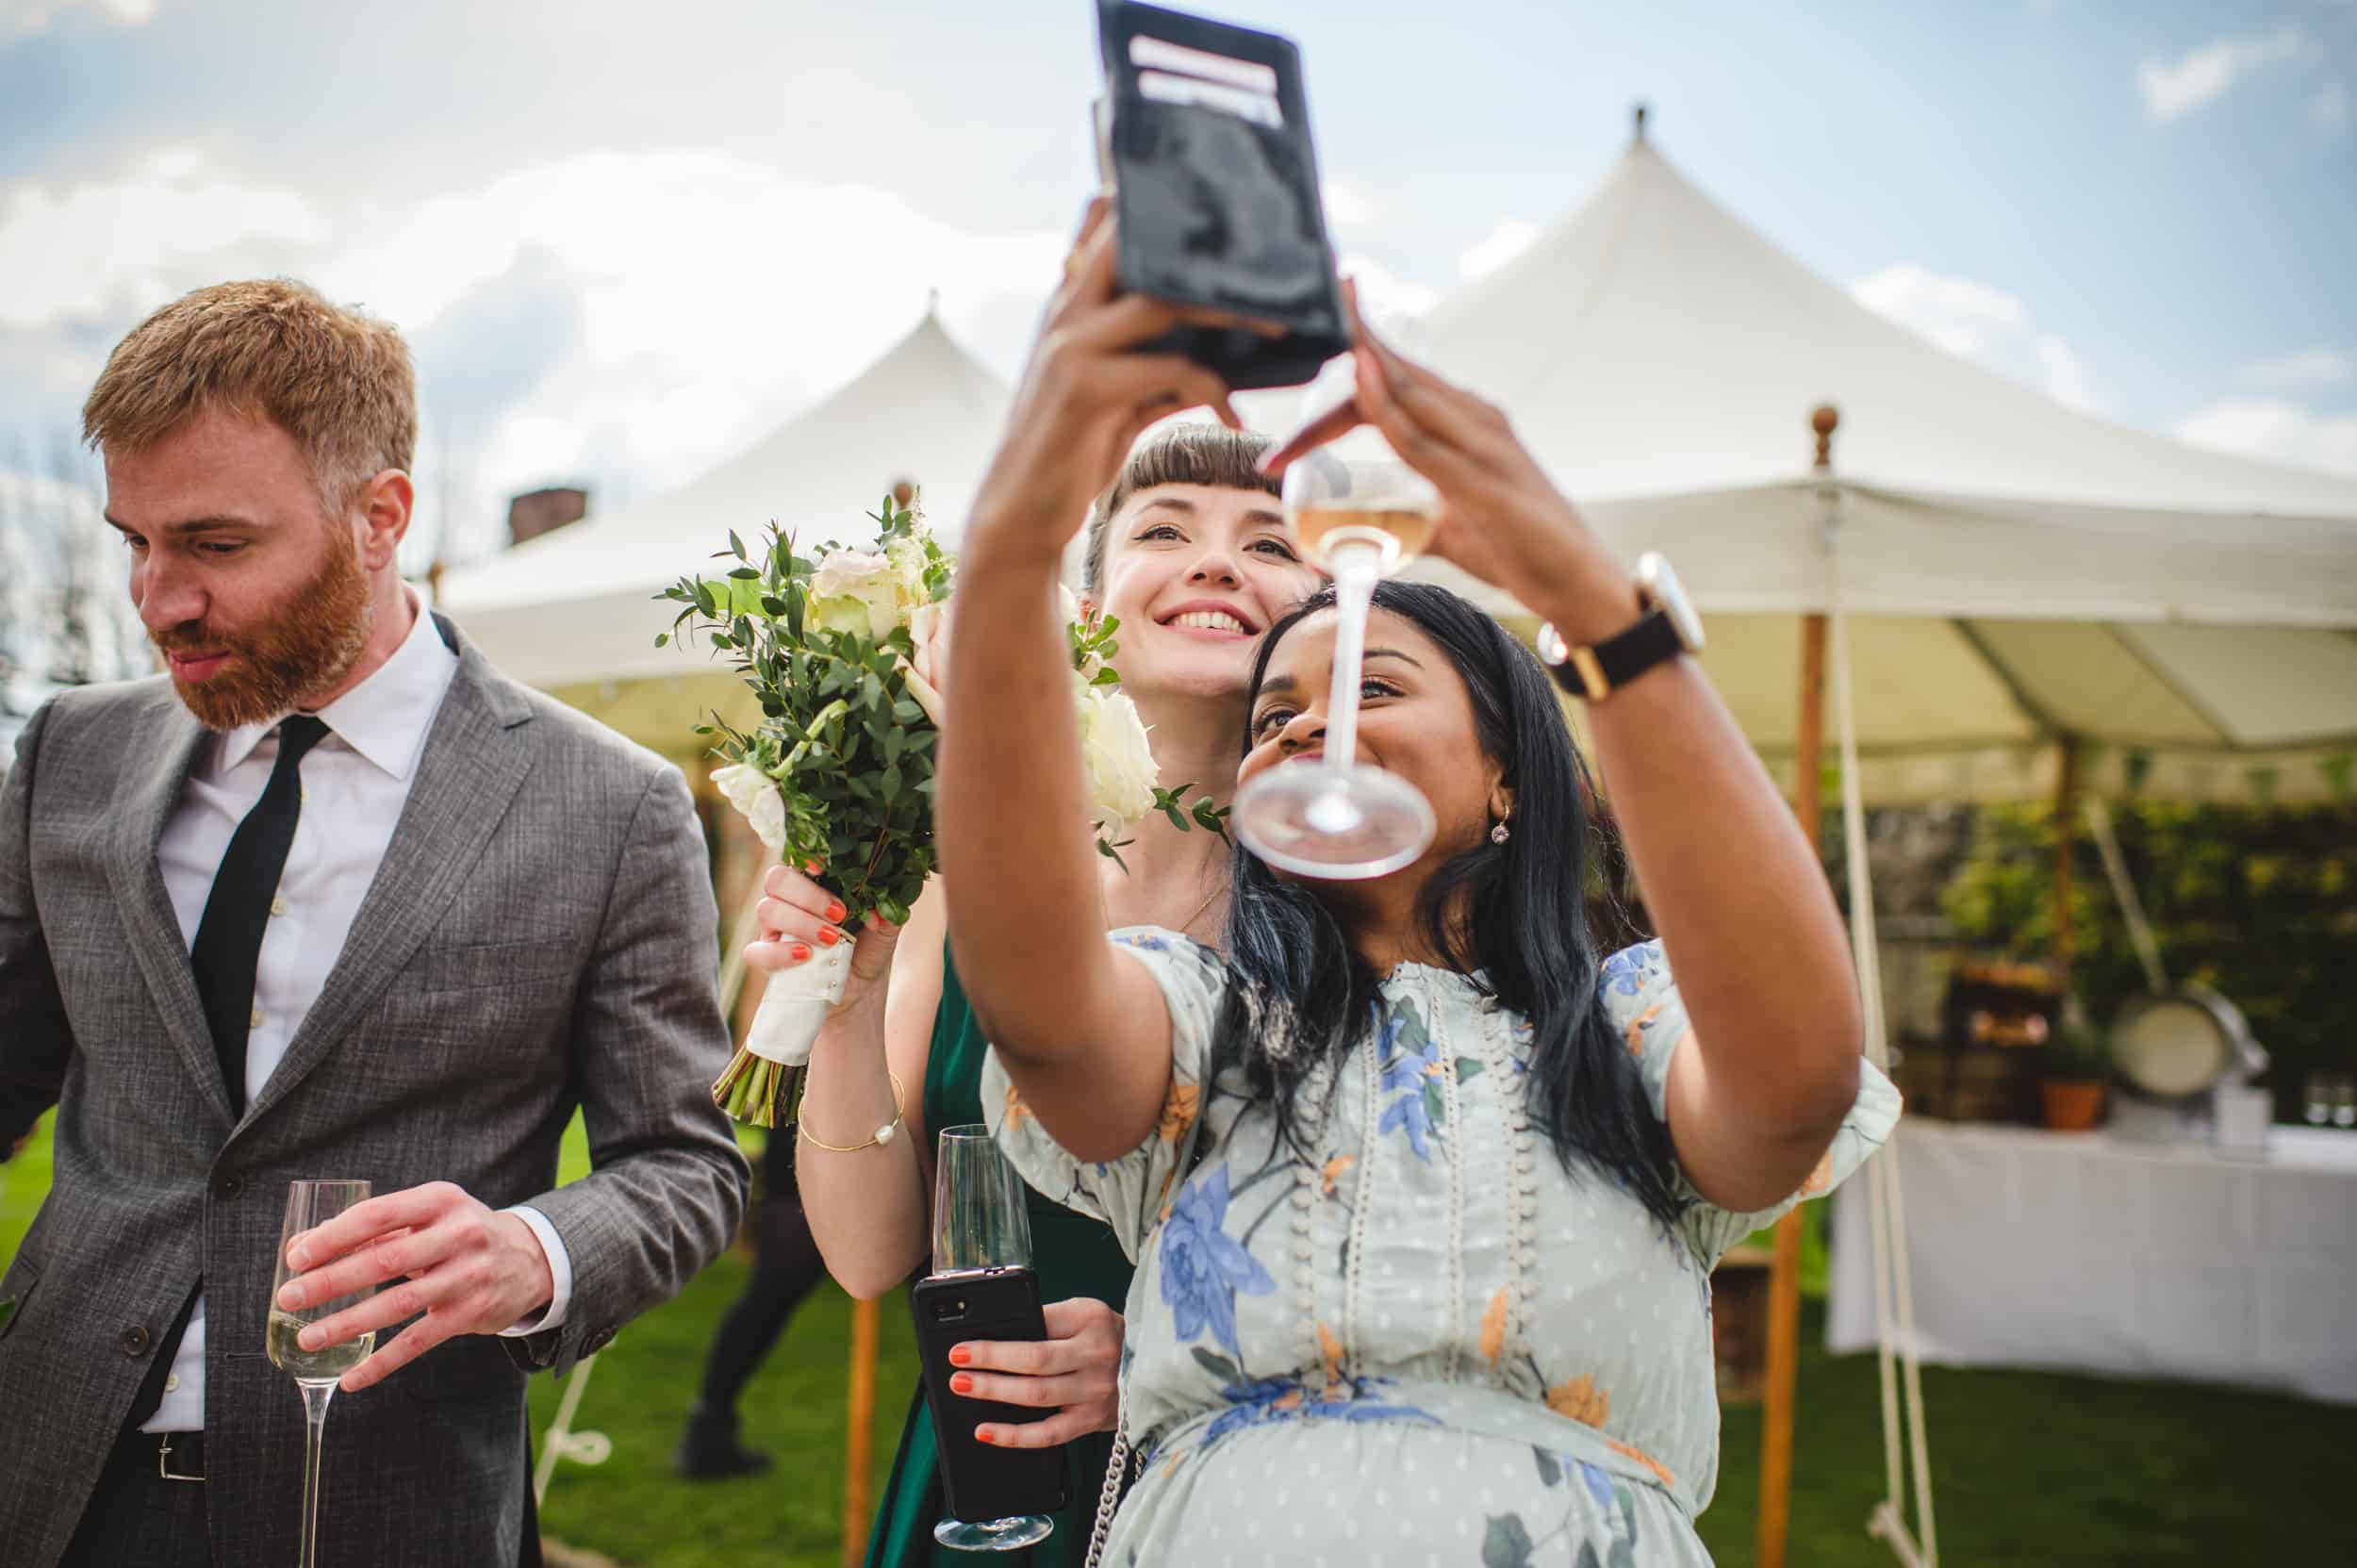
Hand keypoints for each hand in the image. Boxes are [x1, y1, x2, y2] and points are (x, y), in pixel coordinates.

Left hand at [274, 1181, 557, 1392]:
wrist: (531, 1259)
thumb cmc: (462, 1233)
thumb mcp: (430, 1215)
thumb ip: (374, 1229)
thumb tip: (303, 1246)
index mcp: (440, 1201)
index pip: (379, 1215)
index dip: (334, 1236)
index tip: (297, 1257)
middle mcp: (458, 1235)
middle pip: (385, 1260)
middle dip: (331, 1281)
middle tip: (290, 1297)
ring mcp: (467, 1276)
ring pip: (398, 1303)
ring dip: (348, 1324)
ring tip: (308, 1338)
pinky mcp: (472, 1314)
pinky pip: (419, 1342)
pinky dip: (382, 1362)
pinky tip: (352, 1377)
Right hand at [743, 861, 902, 1012]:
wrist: (860, 984)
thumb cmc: (868, 944)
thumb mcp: (886, 926)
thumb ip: (887, 910)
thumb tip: (879, 909)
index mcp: (814, 880)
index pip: (798, 855)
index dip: (804, 855)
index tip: (822, 868)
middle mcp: (788, 898)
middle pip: (777, 878)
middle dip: (807, 895)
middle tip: (839, 914)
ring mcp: (774, 926)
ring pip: (766, 910)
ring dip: (800, 923)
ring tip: (831, 939)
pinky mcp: (766, 956)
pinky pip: (756, 951)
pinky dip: (779, 953)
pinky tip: (805, 956)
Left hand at [949, 1297, 1123, 1447]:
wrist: (1150, 1367)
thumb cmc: (1106, 1337)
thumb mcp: (1084, 1314)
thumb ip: (1048, 1321)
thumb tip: (995, 1338)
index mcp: (1091, 1319)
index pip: (1038, 1323)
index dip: (1000, 1336)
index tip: (965, 1342)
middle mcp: (1096, 1354)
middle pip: (1034, 1360)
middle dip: (990, 1361)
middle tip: (956, 1362)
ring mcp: (1094, 1391)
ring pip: (1036, 1395)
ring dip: (995, 1392)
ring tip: (963, 1386)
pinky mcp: (1091, 1421)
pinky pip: (1048, 1434)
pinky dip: (1014, 1435)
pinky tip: (986, 1432)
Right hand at [964, 196, 1258, 560]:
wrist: (1021, 511)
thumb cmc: (1071, 453)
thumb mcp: (1116, 399)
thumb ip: (1156, 366)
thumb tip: (1221, 360)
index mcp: (1069, 305)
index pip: (1106, 225)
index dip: (1158, 211)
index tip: (1223, 225)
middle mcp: (1066, 312)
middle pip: (1138, 245)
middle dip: (1207, 254)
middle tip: (1267, 270)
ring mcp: (1071, 346)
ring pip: (1164, 301)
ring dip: (1228, 314)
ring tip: (1275, 330)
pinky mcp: (1086, 387)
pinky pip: (1171, 370)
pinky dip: (1214, 392)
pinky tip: (1234, 420)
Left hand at [1259, 285, 1635, 636]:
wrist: (1581, 583)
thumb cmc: (1522, 548)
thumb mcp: (1452, 525)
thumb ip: (1412, 517)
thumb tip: (1369, 531)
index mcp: (1467, 423)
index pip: (1396, 386)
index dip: (1344, 385)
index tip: (1306, 390)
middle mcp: (1477, 419)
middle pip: (1396, 372)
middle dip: (1345, 348)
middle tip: (1290, 338)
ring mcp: (1484, 444)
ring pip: (1409, 390)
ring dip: (1363, 360)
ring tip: (1328, 327)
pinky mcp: (1485, 479)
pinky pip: (1425, 439)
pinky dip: (1390, 409)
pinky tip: (1364, 384)